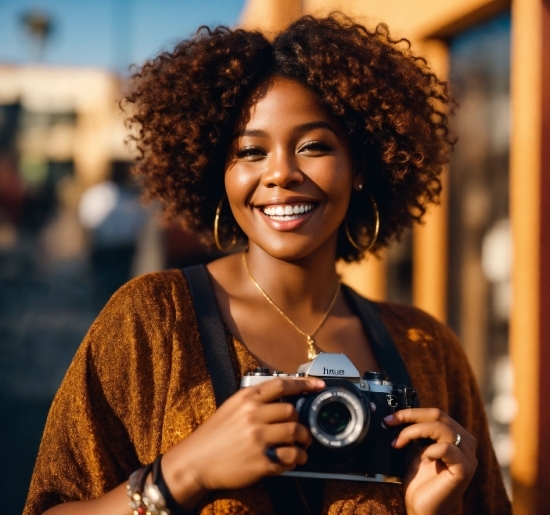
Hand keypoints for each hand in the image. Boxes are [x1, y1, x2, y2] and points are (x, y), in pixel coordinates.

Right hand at [161, 377, 324, 507]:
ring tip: (301, 446)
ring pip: (295, 433)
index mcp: (246, 398)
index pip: (282, 385)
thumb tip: (283, 399)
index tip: (318, 385)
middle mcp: (253, 415)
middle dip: (300, 421)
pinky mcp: (261, 461)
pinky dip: (297, 459)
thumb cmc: (214, 435)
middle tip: (300, 429)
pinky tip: (293, 460)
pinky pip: (290, 457)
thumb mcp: (231, 407)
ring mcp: (257, 438)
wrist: (195, 461)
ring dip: (303, 440)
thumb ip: (255, 401)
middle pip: (292, 411)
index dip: (304, 384)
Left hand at [384, 408, 477, 514]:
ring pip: (441, 428)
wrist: (422, 509)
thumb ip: (415, 432)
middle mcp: (466, 444)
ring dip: (414, 431)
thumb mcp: (415, 449)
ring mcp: (468, 457)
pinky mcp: (465, 470)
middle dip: (410, 416)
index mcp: (456, 437)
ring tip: (399, 443)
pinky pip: (447, 448)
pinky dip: (430, 449)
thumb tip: (397, 414)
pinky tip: (423, 458)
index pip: (436, 413)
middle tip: (389, 423)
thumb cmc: (419, 482)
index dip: (411, 412)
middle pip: (439, 416)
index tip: (390, 418)